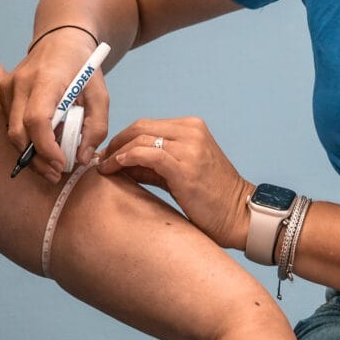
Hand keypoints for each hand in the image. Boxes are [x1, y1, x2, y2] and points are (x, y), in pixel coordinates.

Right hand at [0, 30, 109, 182]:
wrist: (61, 39)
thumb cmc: (83, 67)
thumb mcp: (100, 94)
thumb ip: (97, 127)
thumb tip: (81, 158)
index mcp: (47, 78)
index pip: (37, 120)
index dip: (46, 148)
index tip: (60, 164)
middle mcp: (21, 81)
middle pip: (19, 133)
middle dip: (37, 159)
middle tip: (57, 173)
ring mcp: (8, 86)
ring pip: (12, 132)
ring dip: (31, 152)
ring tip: (53, 159)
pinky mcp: (4, 91)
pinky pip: (11, 124)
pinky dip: (26, 138)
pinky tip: (44, 140)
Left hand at [98, 117, 252, 248]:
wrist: (239, 215)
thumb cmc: (211, 198)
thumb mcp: (180, 173)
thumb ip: (152, 165)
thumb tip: (120, 164)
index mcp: (192, 127)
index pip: (146, 125)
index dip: (122, 138)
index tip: (107, 154)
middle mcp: (192, 131)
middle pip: (140, 127)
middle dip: (115, 143)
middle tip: (101, 160)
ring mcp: (190, 147)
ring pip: (141, 138)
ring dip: (116, 153)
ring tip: (104, 168)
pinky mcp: (185, 166)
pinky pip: (148, 154)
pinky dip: (127, 158)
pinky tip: (116, 168)